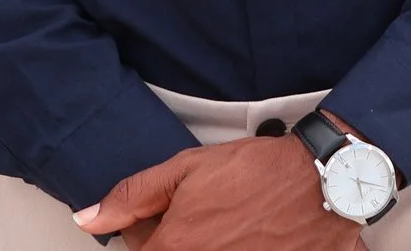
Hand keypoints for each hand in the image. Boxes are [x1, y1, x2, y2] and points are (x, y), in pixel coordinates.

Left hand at [75, 135, 366, 250]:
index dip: (144, 235)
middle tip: (198, 221)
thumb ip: (133, 195)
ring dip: (205, 245)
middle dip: (175, 241)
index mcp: (176, 248)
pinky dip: (234, 249)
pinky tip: (246, 238)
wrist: (321, 182)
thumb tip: (89, 219)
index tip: (161, 219)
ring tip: (225, 227)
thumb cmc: (258, 171)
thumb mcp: (187, 168)